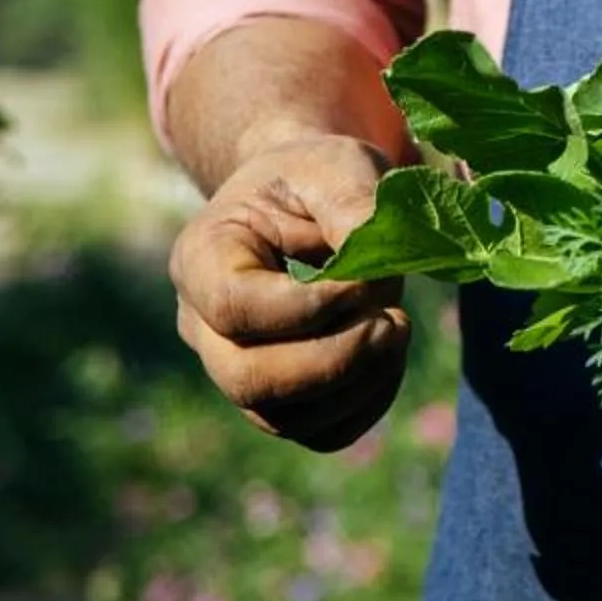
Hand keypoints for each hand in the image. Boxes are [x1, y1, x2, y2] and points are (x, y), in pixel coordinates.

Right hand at [170, 133, 410, 451]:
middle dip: (336, 360)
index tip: (367, 283)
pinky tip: (390, 360)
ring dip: (356, 386)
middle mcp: (203, 323)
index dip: (308, 308)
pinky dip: (364, 408)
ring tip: (398, 330)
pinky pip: (316, 432)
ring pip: (281, 417)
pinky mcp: (278, 396)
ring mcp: (233, 367)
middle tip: (397, 322)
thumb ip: (355, 209)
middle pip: (248, 379)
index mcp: (203, 257)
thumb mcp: (339, 168)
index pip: (236, 308)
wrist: (311, 202)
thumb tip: (373, 270)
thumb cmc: (319, 179)